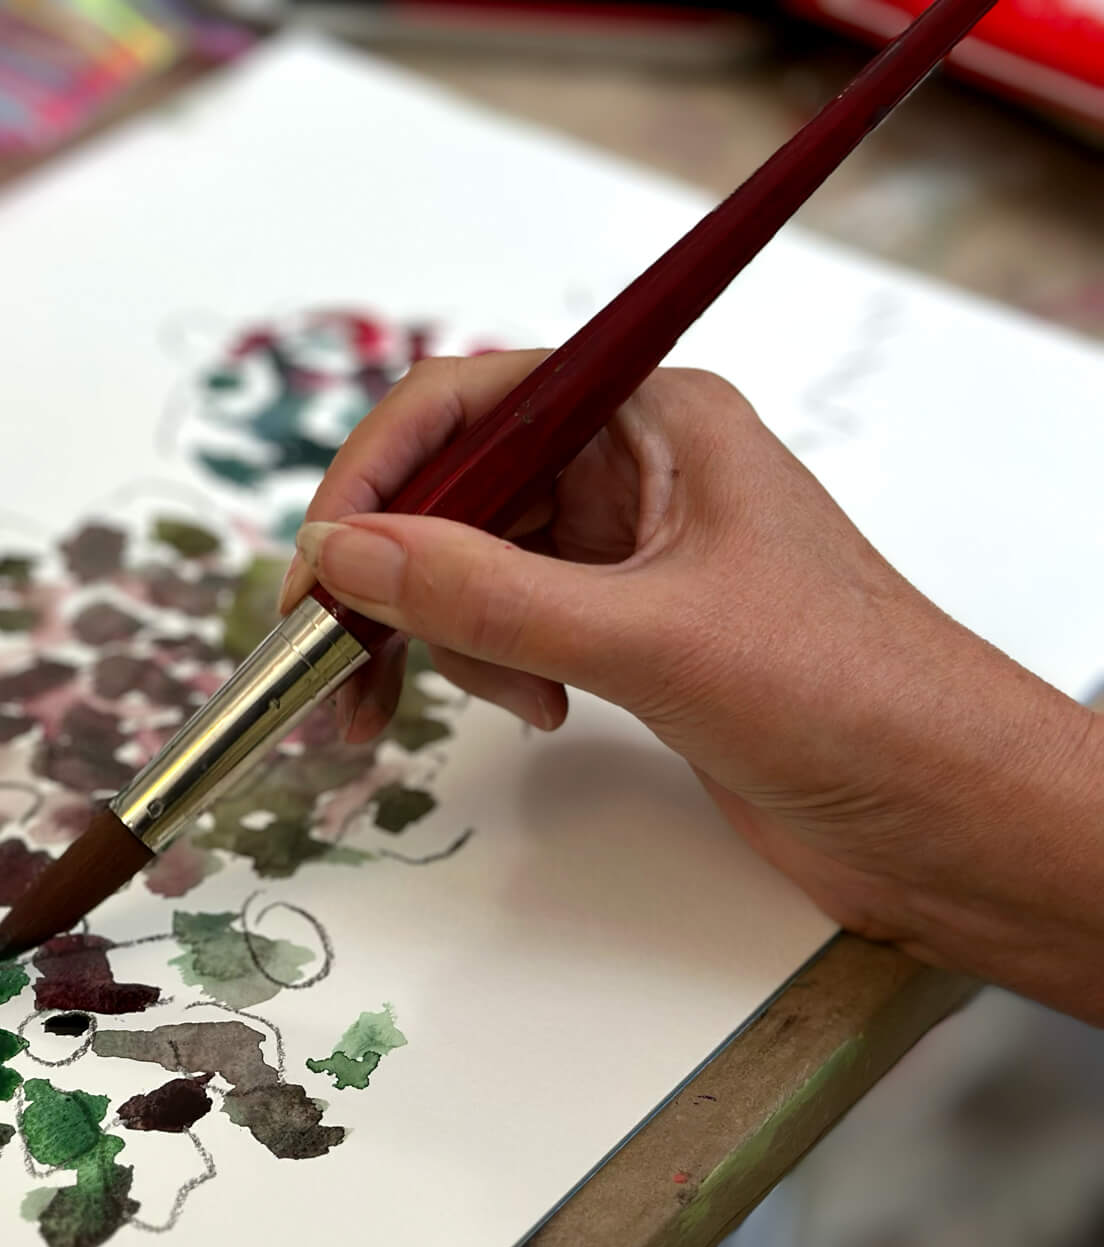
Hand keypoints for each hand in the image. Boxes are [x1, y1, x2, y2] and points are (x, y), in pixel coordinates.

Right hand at [281, 351, 1103, 1020]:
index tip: (322, 563)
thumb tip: (349, 555)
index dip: (377, 475)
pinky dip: (487, 666)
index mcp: (655, 418)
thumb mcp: (650, 641)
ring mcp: (627, 551)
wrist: (952, 815)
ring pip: (470, 563)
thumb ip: (488, 597)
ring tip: (437, 704)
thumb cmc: (856, 698)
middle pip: (455, 487)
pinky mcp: (625, 627)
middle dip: (387, 571)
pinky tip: (533, 712)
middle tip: (330, 654)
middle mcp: (635, 469)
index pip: (469, 403)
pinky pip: (507, 623)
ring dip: (432, 631)